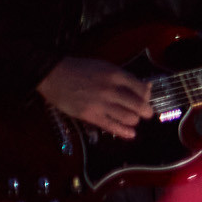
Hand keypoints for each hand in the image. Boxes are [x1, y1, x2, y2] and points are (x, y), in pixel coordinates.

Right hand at [37, 58, 154, 140]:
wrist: (54, 75)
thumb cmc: (81, 70)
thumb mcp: (106, 67)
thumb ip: (125, 78)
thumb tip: (147, 87)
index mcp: (116, 75)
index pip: (142, 89)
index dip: (147, 96)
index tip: (145, 100)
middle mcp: (111, 90)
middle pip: (139, 106)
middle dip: (146, 112)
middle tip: (145, 114)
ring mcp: (100, 103)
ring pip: (129, 118)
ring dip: (133, 120)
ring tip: (131, 119)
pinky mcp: (90, 115)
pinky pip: (112, 126)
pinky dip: (124, 132)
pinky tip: (130, 134)